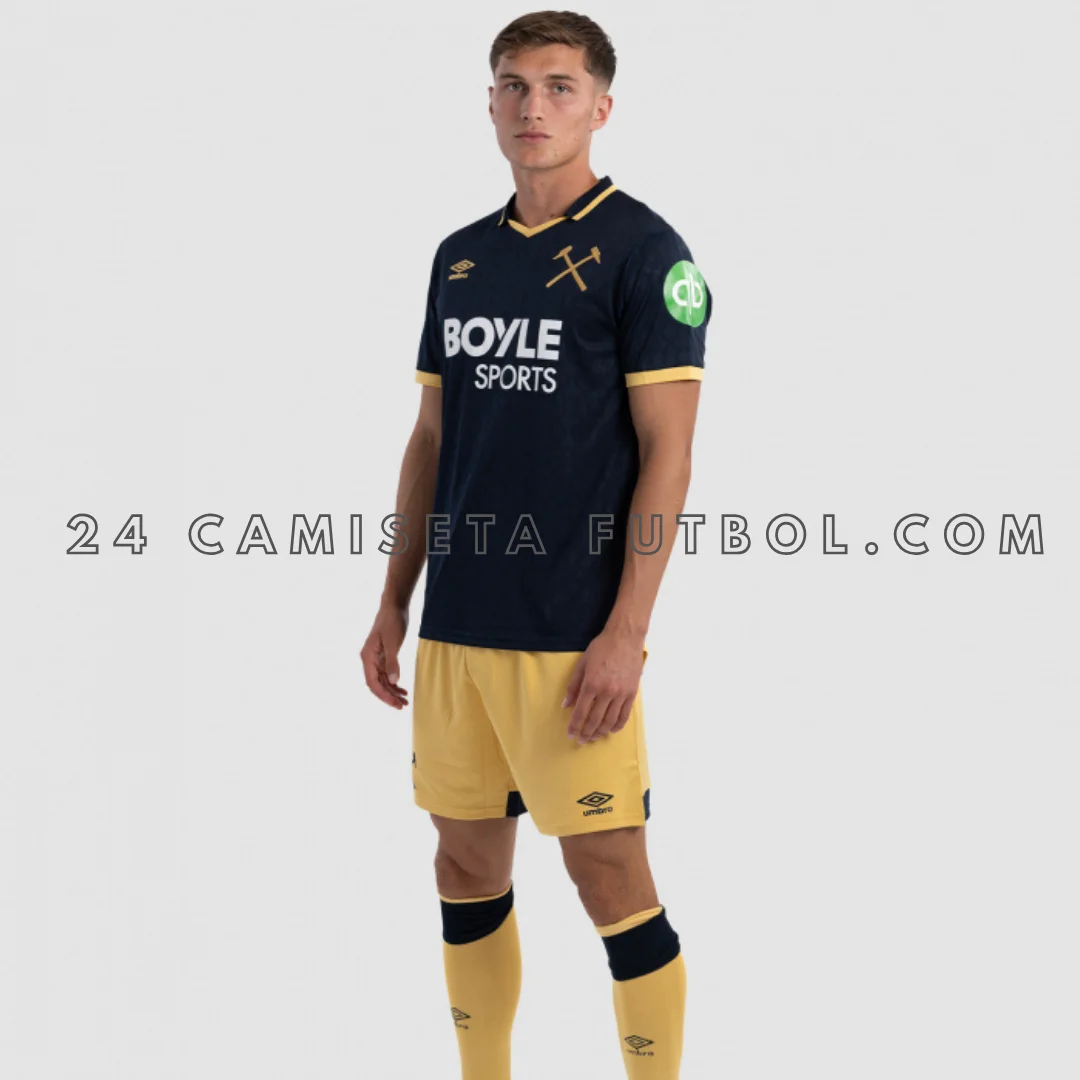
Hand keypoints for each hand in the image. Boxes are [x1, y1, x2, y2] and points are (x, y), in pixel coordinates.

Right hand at [360, 603, 409, 708]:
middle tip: (403, 706)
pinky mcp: (383, 656)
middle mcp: (369, 660)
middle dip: (389, 696)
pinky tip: (403, 689)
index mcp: (367, 657)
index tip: (395, 703)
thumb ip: (392, 662)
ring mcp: (375, 659)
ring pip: (382, 680)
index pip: (372, 682)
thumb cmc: (392, 621)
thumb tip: (393, 681)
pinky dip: (394, 682)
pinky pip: (386, 674)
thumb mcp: (393, 642)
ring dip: (392, 691)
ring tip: (405, 701)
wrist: (394, 607)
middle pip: (377, 684)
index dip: (383, 695)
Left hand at [563, 629, 645, 744]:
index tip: (570, 734)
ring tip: (594, 737)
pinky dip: (617, 726)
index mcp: (591, 684)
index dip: (574, 726)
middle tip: (581, 740)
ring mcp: (621, 694)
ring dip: (600, 732)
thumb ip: (573, 686)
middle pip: (595, 720)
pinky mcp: (632, 693)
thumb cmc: (601, 648)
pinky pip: (625, 715)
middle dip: (586, 733)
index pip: (581, 712)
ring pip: (610, 721)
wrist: (625, 638)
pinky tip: (610, 730)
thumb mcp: (582, 664)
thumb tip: (566, 705)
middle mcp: (607, 692)